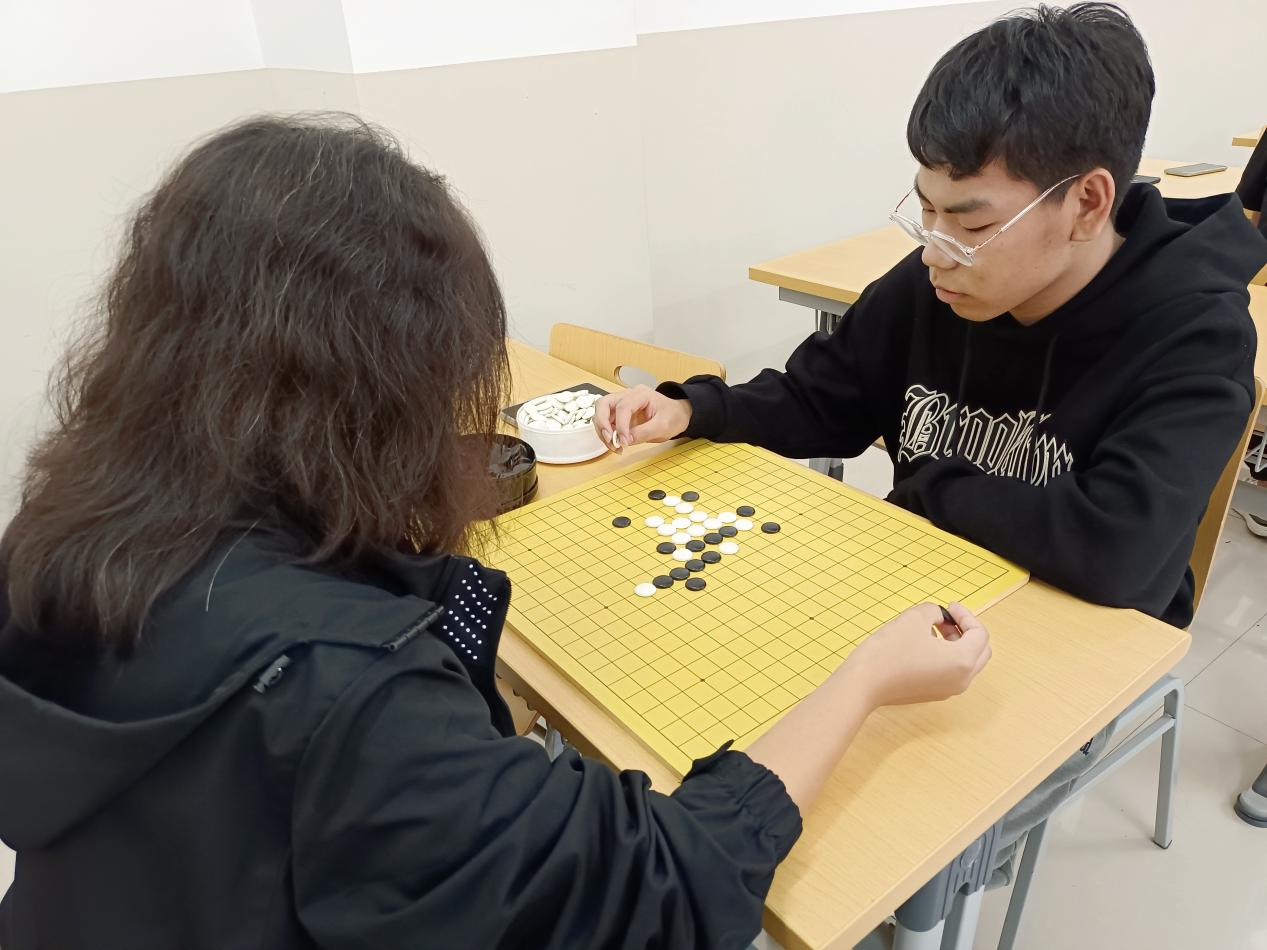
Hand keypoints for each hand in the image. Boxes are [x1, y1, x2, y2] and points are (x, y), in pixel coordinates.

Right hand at [592, 385, 691, 451]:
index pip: (623, 407)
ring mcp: (622, 404)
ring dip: (602, 430)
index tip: (624, 442)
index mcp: (641, 394)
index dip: (621, 426)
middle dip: (602, 423)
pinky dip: (606, 434)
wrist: (677, 415)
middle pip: (604, 404)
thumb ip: (645, 432)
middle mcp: (628, 395)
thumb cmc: (673, 416)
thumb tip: (626, 440)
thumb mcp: (664, 426)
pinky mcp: (619, 414)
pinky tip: (616, 444)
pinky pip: (606, 422)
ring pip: (601, 413)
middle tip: (610, 440)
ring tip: (614, 446)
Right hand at [840, 602, 990, 707]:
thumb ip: (934, 612)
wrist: (863, 684)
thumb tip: (938, 617)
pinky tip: (923, 645)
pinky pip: (950, 672)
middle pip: (980, 651)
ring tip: (933, 628)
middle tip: (947, 617)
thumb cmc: (889, 652)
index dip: (965, 615)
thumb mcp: (914, 618)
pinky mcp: (932, 694)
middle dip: (966, 630)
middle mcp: (961, 680)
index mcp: (963, 661)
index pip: (980, 634)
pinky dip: (946, 656)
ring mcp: (947, 690)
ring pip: (965, 663)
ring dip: (956, 643)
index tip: (948, 606)